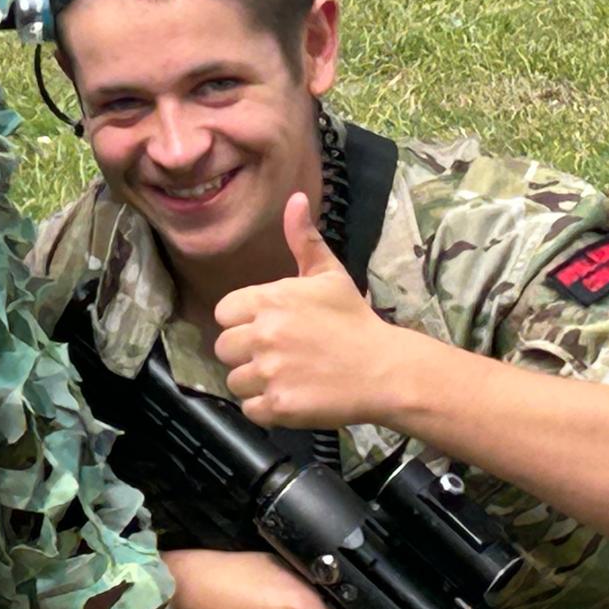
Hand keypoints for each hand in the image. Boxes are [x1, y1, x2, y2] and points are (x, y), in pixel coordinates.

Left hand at [213, 192, 417, 427]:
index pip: (224, 312)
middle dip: (246, 353)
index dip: (242, 322)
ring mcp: (269, 372)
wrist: (385, 369)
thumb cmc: (355, 320)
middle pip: (224, 348)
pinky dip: (267, 409)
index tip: (268, 328)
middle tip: (279, 356)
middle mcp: (263, 334)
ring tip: (287, 377)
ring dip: (256, 383)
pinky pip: (250, 410)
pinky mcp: (278, 405)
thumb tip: (294, 198)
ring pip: (235, 381)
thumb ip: (304, 239)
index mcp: (270, 299)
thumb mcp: (330, 275)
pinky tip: (291, 396)